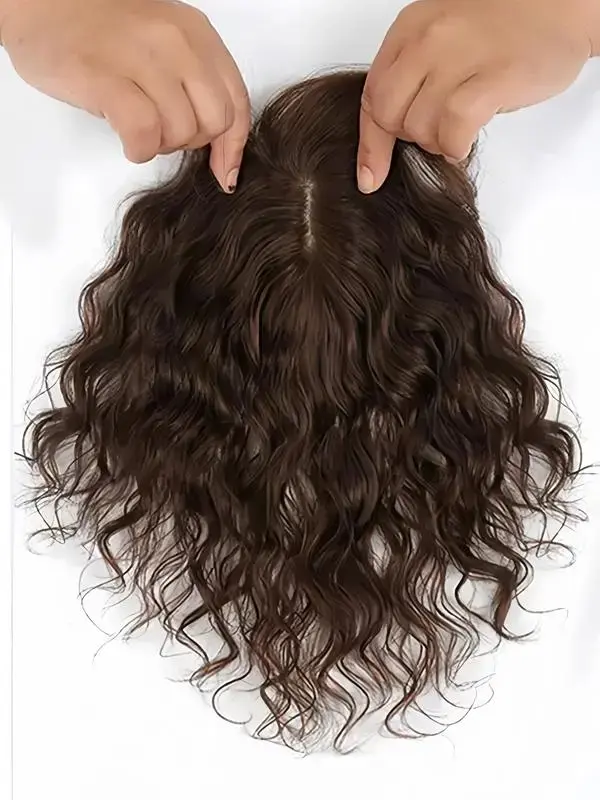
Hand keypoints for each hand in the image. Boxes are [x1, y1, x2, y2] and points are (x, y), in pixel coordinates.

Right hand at [0, 0, 249, 190]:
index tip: (222, 171)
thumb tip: (222, 150)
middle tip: (162, 133)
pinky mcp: (106, 78)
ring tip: (136, 127)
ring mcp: (142, 57)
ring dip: (160, 145)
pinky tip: (127, 140)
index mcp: (196, 33)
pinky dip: (139, 148)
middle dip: (192, 142)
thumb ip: (196, 85)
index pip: (237, 103)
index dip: (232, 147)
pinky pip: (145, 133)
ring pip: (181, 131)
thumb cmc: (98, 29)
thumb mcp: (164, 46)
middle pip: (214, 122)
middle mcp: (176, 41)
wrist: (36, 1)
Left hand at [357, 0, 597, 192]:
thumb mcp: (445, 36)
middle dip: (409, 138)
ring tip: (462, 128)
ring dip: (438, 142)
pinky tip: (467, 139)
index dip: (370, 144)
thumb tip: (390, 132)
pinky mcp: (492, 78)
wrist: (570, 3)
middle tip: (437, 133)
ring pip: (419, 128)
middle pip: (388, 116)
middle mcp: (429, 38)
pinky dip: (456, 146)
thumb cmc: (510, 24)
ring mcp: (459, 55)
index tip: (371, 176)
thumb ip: (413, 75)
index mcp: (411, 27)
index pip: (370, 96)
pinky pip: (452, 130)